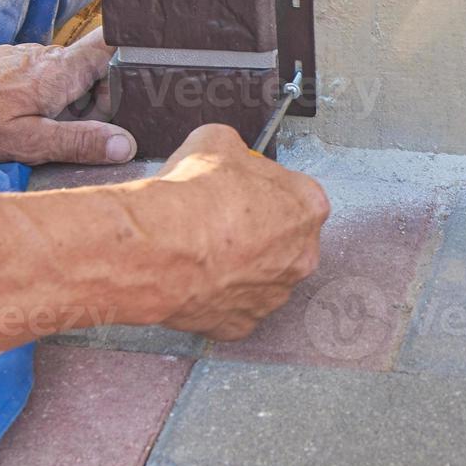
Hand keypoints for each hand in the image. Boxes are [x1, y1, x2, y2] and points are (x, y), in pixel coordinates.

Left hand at [0, 28, 136, 164]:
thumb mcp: (29, 144)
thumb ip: (79, 141)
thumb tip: (126, 144)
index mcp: (61, 72)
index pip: (111, 47)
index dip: (129, 63)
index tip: (133, 89)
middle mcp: (48, 57)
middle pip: (95, 71)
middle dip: (98, 101)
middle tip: (75, 131)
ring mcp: (28, 58)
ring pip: (69, 77)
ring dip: (70, 103)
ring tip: (44, 130)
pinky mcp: (10, 65)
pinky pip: (44, 79)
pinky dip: (47, 99)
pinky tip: (26, 120)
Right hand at [149, 124, 328, 340]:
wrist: (157, 247)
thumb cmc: (192, 199)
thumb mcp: (215, 142)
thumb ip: (234, 150)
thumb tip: (227, 152)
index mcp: (307, 207)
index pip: (296, 194)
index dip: (265, 188)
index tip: (243, 188)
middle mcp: (302, 256)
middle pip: (284, 239)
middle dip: (258, 230)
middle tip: (222, 219)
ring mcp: (274, 294)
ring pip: (261, 276)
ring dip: (240, 265)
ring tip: (204, 249)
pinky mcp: (242, 324)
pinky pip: (233, 307)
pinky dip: (216, 295)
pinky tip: (196, 277)